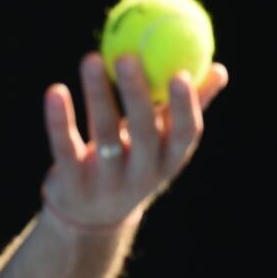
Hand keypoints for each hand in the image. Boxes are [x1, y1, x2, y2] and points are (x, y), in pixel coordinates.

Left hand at [40, 51, 229, 229]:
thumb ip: (184, 110)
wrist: (89, 220)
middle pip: (143, 134)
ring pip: (104, 136)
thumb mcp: (159, 144)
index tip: (181, 73)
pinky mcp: (71, 183)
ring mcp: (106, 182)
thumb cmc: (131, 165)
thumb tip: (220, 69)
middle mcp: (140, 175)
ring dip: (98, 95)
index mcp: (167, 161)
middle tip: (128, 57)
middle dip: (137, 95)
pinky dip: (59, 120)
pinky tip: (57, 90)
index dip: (185, 106)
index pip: (184, 135)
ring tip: (91, 59)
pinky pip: (65, 148)